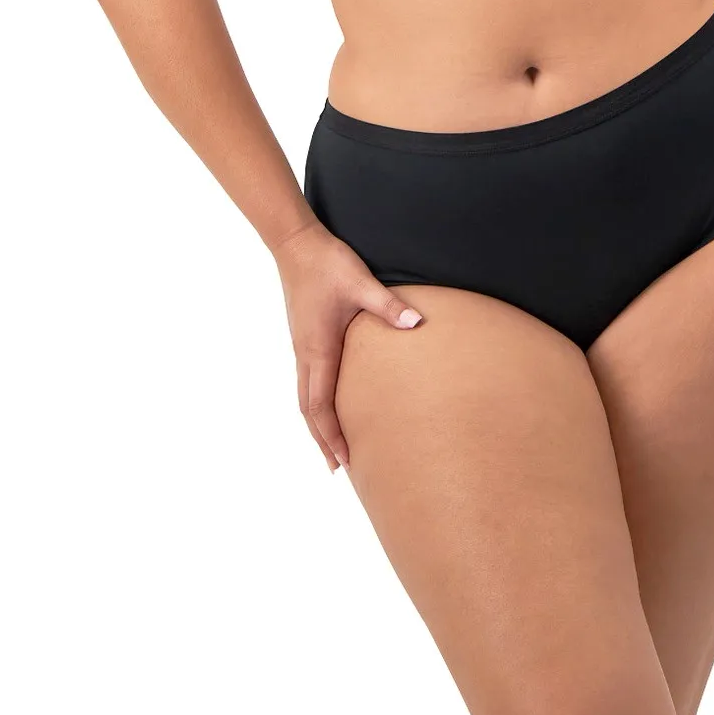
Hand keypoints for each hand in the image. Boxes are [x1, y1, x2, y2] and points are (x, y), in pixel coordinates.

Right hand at [271, 223, 422, 474]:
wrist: (296, 244)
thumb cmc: (328, 264)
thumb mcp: (361, 283)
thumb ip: (388, 306)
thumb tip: (417, 324)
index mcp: (318, 348)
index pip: (321, 405)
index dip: (331, 435)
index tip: (343, 461)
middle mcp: (306, 353)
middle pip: (309, 410)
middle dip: (323, 440)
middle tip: (338, 470)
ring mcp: (302, 347)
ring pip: (305, 397)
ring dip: (317, 425)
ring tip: (332, 448)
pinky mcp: (304, 338)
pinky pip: (306, 381)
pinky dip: (315, 404)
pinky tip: (328, 406)